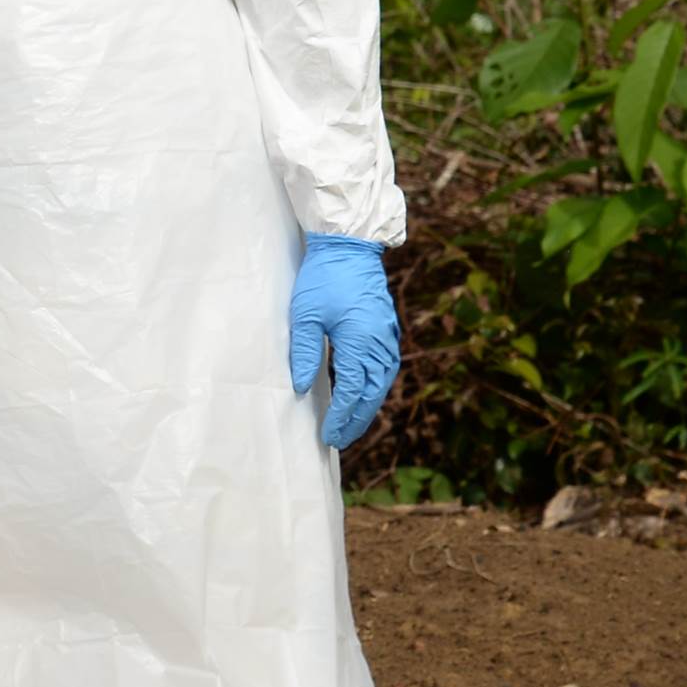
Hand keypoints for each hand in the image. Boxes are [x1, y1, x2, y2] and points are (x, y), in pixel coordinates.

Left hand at [286, 234, 400, 449]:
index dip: (341, 417)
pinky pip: (384, 368)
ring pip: (382, 383)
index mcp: (360, 341)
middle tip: (340, 440)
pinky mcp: (387, 329)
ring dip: (368, 406)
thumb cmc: (324, 277)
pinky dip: (374, 387)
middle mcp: (380, 343)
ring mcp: (387, 336)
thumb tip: (300, 387)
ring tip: (352, 424)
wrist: (349, 246)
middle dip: (357, 420)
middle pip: (372, 393)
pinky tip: (363, 394)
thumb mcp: (305, 314)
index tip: (328, 435)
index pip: (352, 391)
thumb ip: (305, 352)